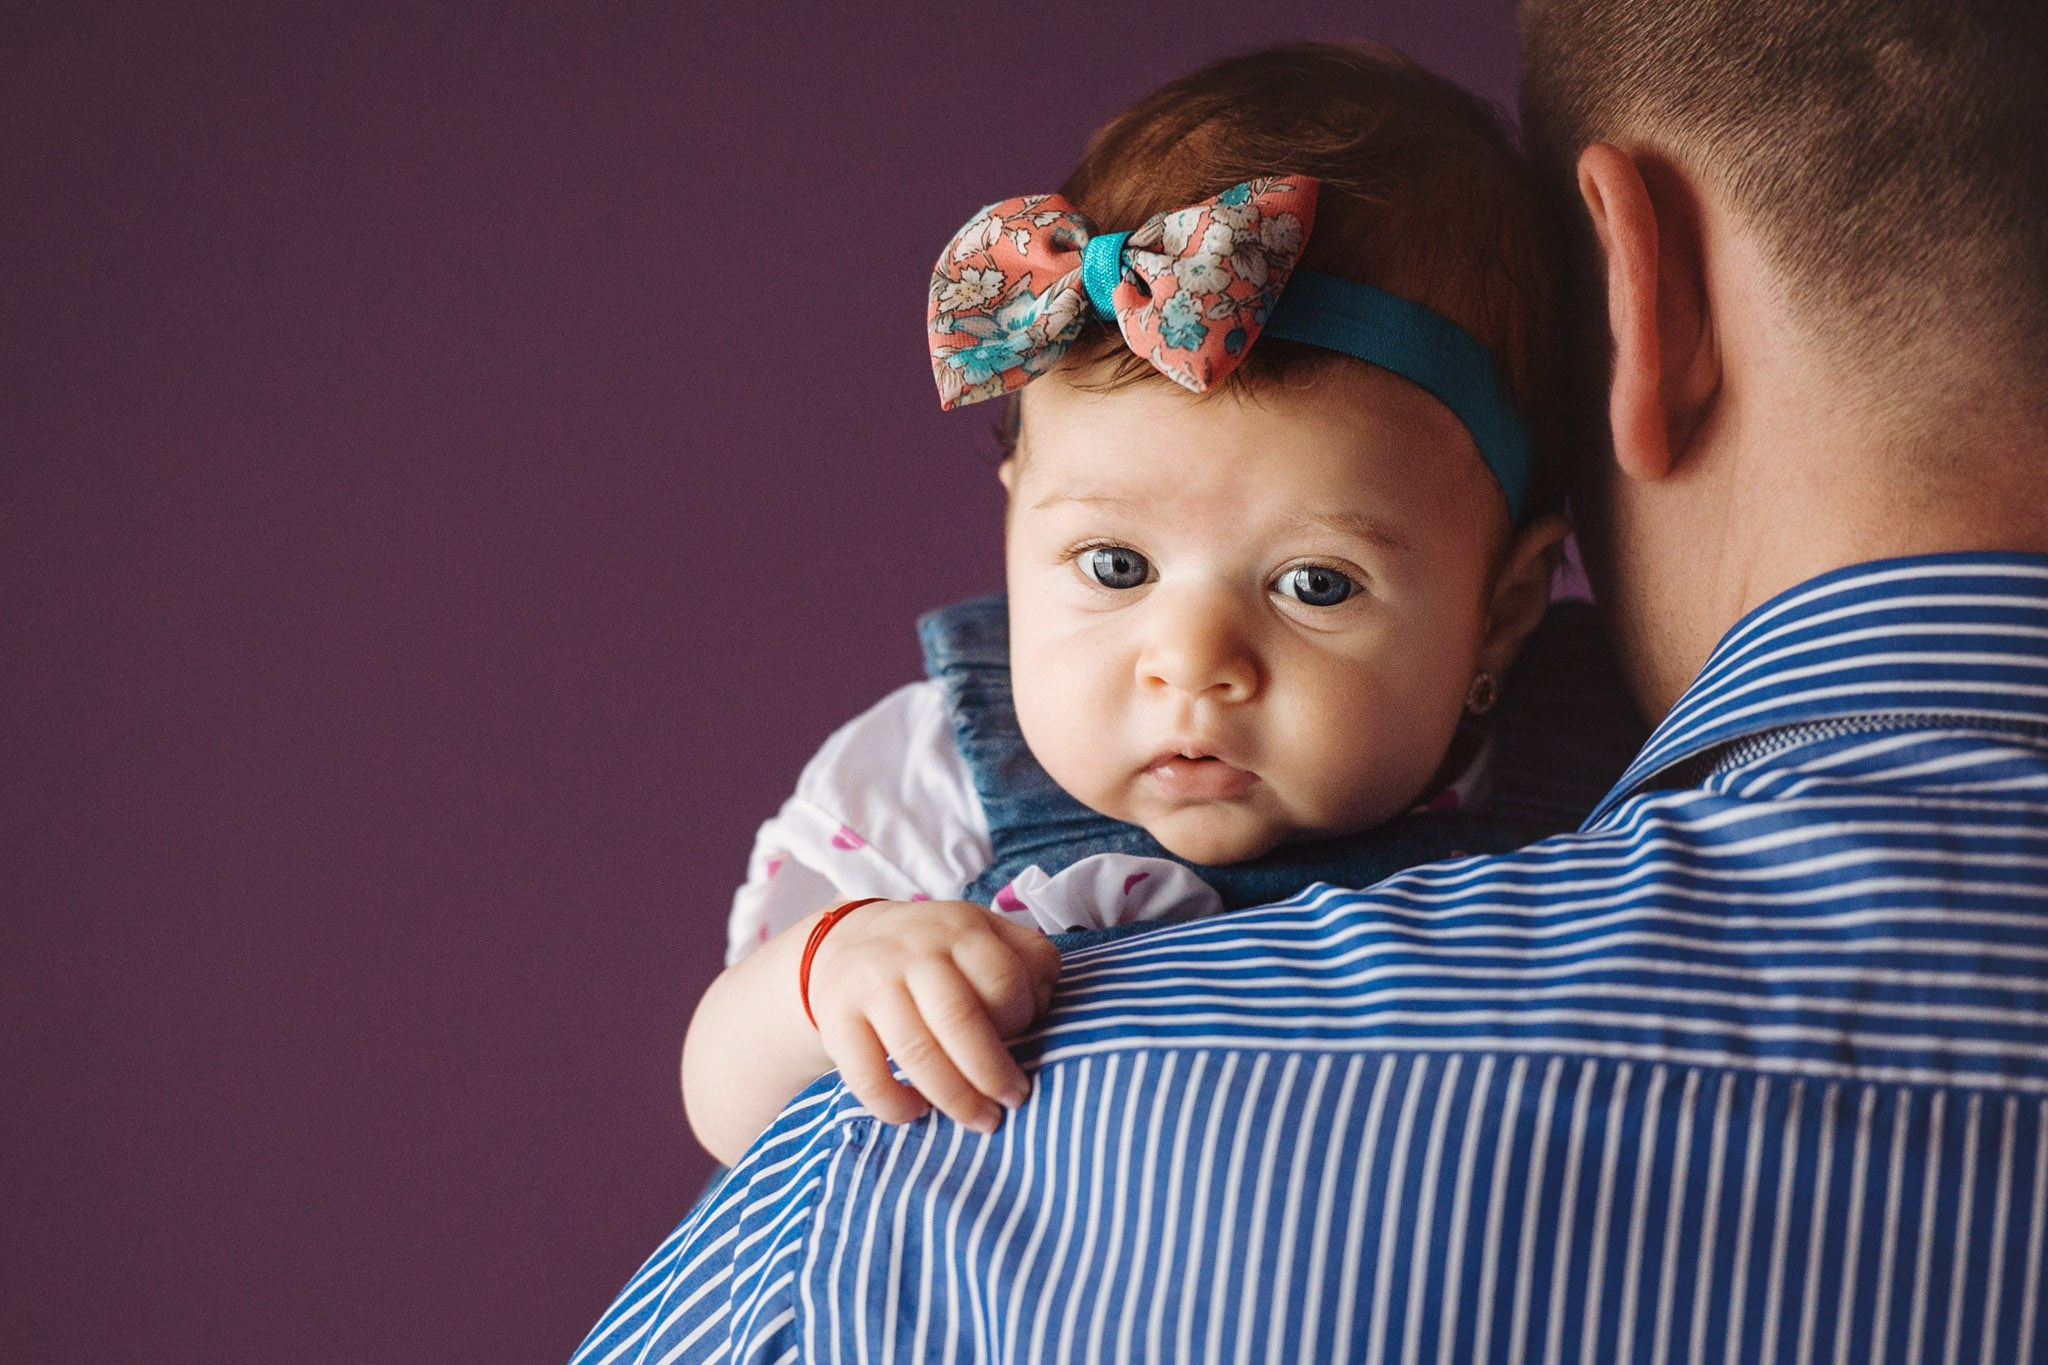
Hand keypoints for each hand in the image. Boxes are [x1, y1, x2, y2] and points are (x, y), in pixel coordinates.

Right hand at [805, 900, 1061, 1132]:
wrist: (845, 941)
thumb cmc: (935, 951)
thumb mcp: (981, 932)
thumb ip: (1026, 958)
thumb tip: (1047, 1008)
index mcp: (960, 929)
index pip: (1002, 977)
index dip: (1022, 1018)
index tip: (1027, 1040)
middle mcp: (914, 953)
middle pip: (959, 1018)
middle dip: (993, 1071)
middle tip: (1014, 1100)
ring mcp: (872, 985)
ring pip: (916, 1051)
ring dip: (954, 1097)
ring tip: (980, 1120)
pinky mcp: (837, 1019)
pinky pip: (865, 1074)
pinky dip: (894, 1104)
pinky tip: (916, 1112)